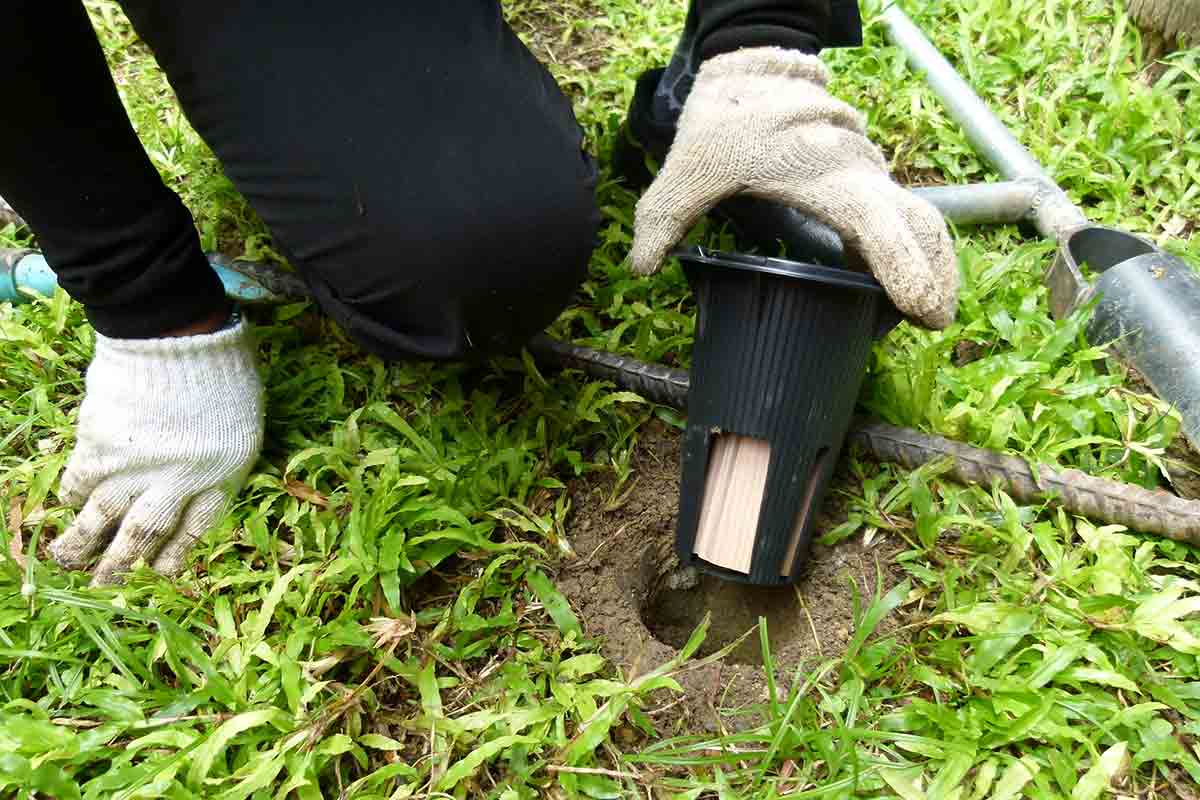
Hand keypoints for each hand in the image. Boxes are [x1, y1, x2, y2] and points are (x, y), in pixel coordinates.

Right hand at [50, 319, 263, 584]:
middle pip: (145, 534)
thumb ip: (220, 456)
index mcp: (222, 475)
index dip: (174, 552)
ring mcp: (136, 466)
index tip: (159, 570)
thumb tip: (193, 482)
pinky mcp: (100, 446)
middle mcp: (178, 481)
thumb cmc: (224, 370)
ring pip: (103, 518)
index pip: (195, 528)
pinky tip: (65, 507)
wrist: (178, 338)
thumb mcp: (243, 420)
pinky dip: (69, 497)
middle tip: (103, 583)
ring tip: (68, 561)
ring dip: (83, 543)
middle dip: (121, 562)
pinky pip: (78, 481)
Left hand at [631, 47, 958, 329]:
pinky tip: (895, 274)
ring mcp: (865, 168)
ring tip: (919, 306)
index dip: (903, 268)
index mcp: (821, 175)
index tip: (922, 311)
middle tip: (933, 323)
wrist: (745, 68)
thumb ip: (662, 217)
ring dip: (919, 260)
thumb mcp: (684, 168)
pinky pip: (897, 207)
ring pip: (909, 216)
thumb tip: (640, 268)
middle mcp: (855, 171)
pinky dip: (904, 242)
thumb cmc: (721, 121)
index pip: (876, 225)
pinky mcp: (864, 169)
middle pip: (917, 225)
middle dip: (934, 275)